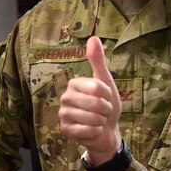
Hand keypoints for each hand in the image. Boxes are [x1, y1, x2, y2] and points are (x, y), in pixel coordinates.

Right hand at [60, 36, 121, 163]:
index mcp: (74, 83)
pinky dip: (95, 132)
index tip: (105, 97)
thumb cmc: (106, 106)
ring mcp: (63, 115)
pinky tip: (92, 130)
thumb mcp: (106, 82)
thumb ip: (98, 61)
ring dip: (100, 121)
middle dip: (105, 110)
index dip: (107, 95)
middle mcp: (65, 97)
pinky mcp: (65, 130)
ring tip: (97, 120)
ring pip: (91, 118)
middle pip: (95, 103)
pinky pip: (87, 130)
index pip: (98, 87)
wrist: (106, 131)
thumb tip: (93, 38)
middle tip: (102, 111)